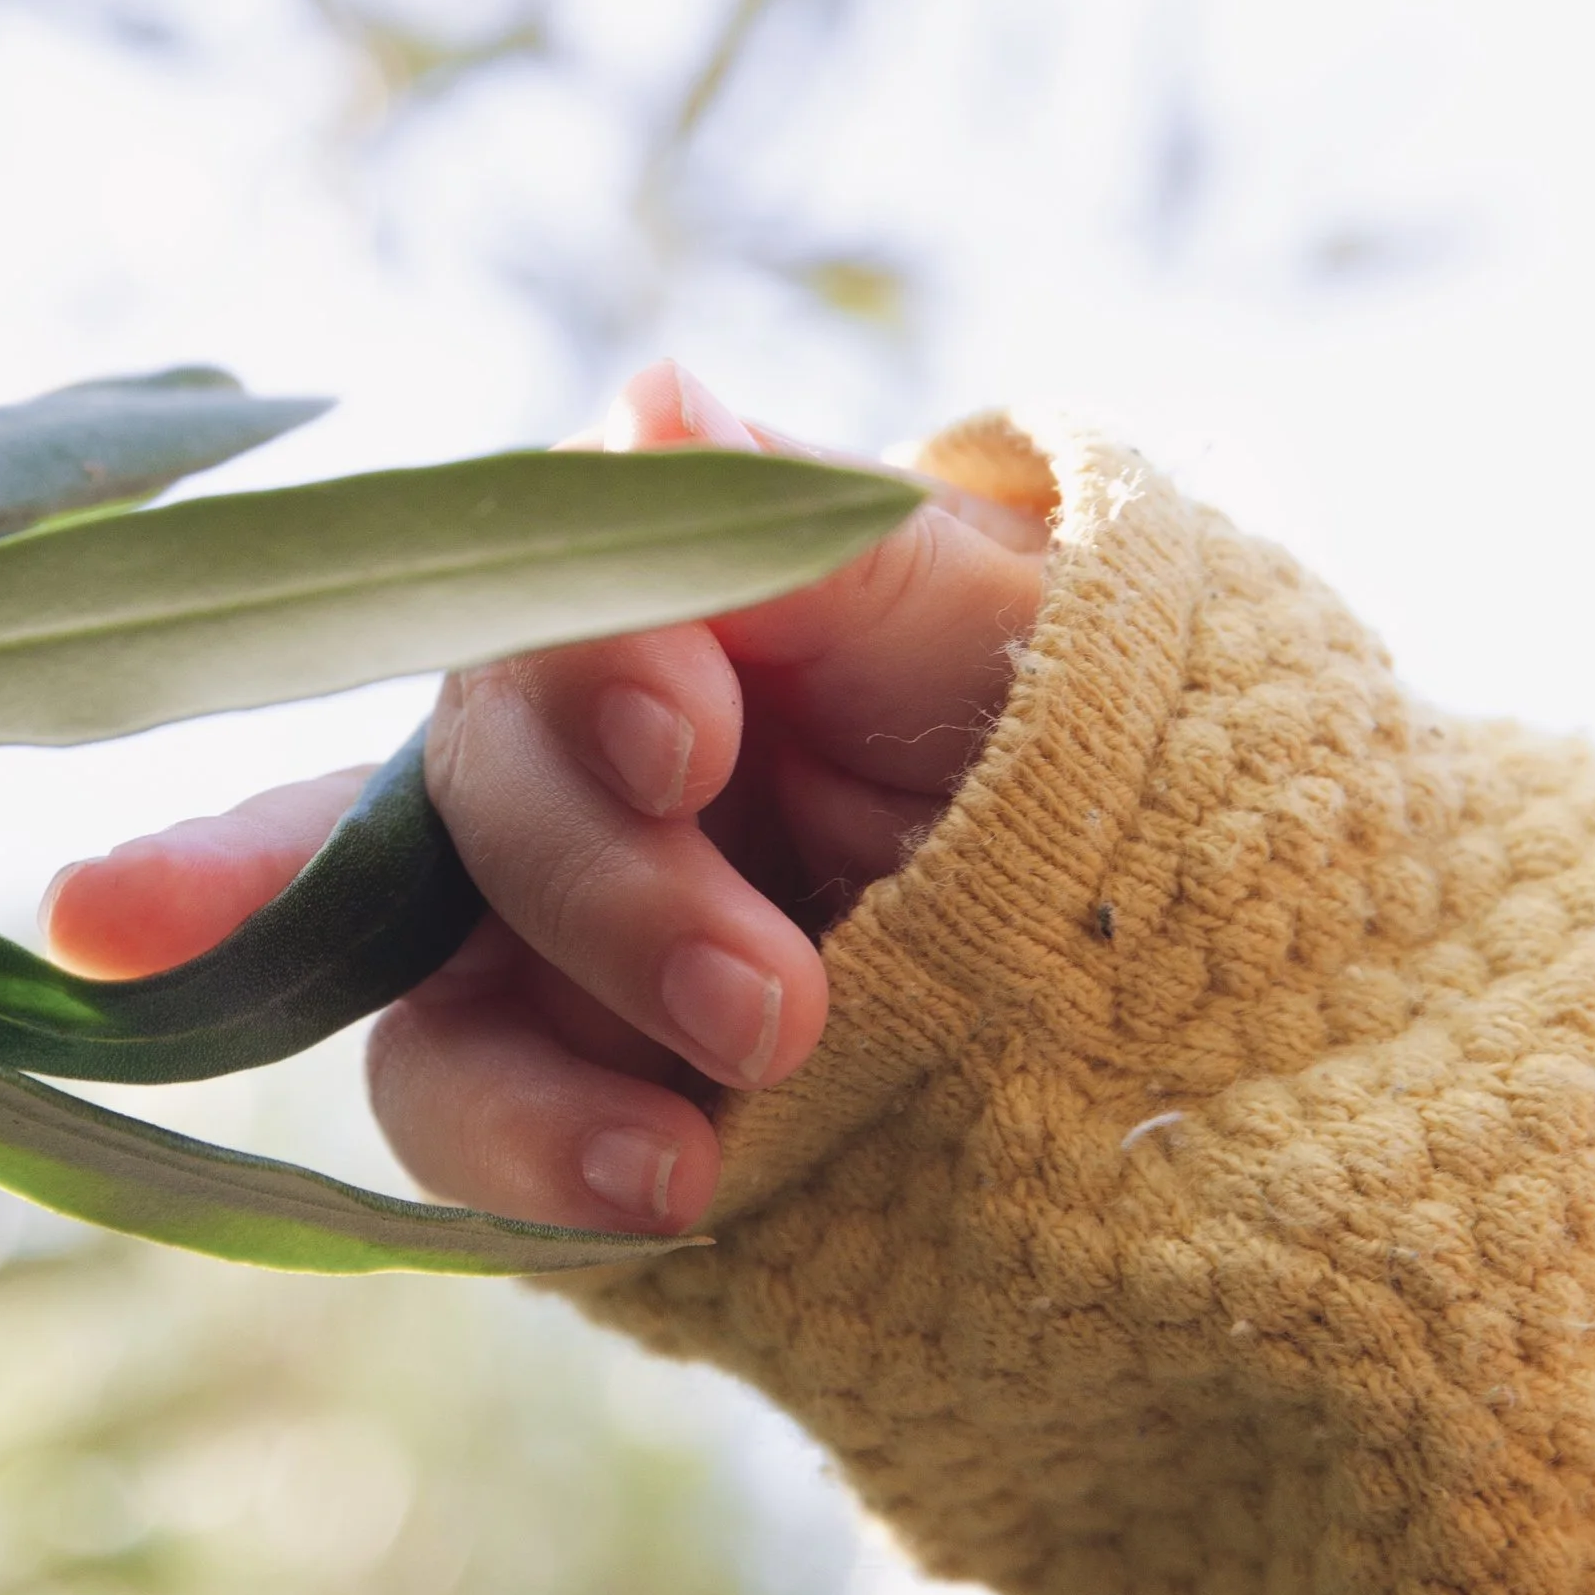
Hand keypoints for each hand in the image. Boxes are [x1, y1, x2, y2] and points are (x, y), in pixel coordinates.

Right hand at [43, 365, 1047, 1235]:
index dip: (584, 670)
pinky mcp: (559, 1088)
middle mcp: (569, 763)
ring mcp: (545, 939)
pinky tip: (658, 1194)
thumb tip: (653, 399)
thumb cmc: (1075, 731)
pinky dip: (536, 1169)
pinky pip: (467, 1130)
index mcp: (660, 610)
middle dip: (615, 900)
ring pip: (419, 989)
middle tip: (777, 1004)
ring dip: (535, 1077)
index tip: (687, 741)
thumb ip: (817, 540)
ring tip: (687, 1160)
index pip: (539, 601)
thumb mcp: (1000, 625)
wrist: (1175, 968)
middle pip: (479, 798)